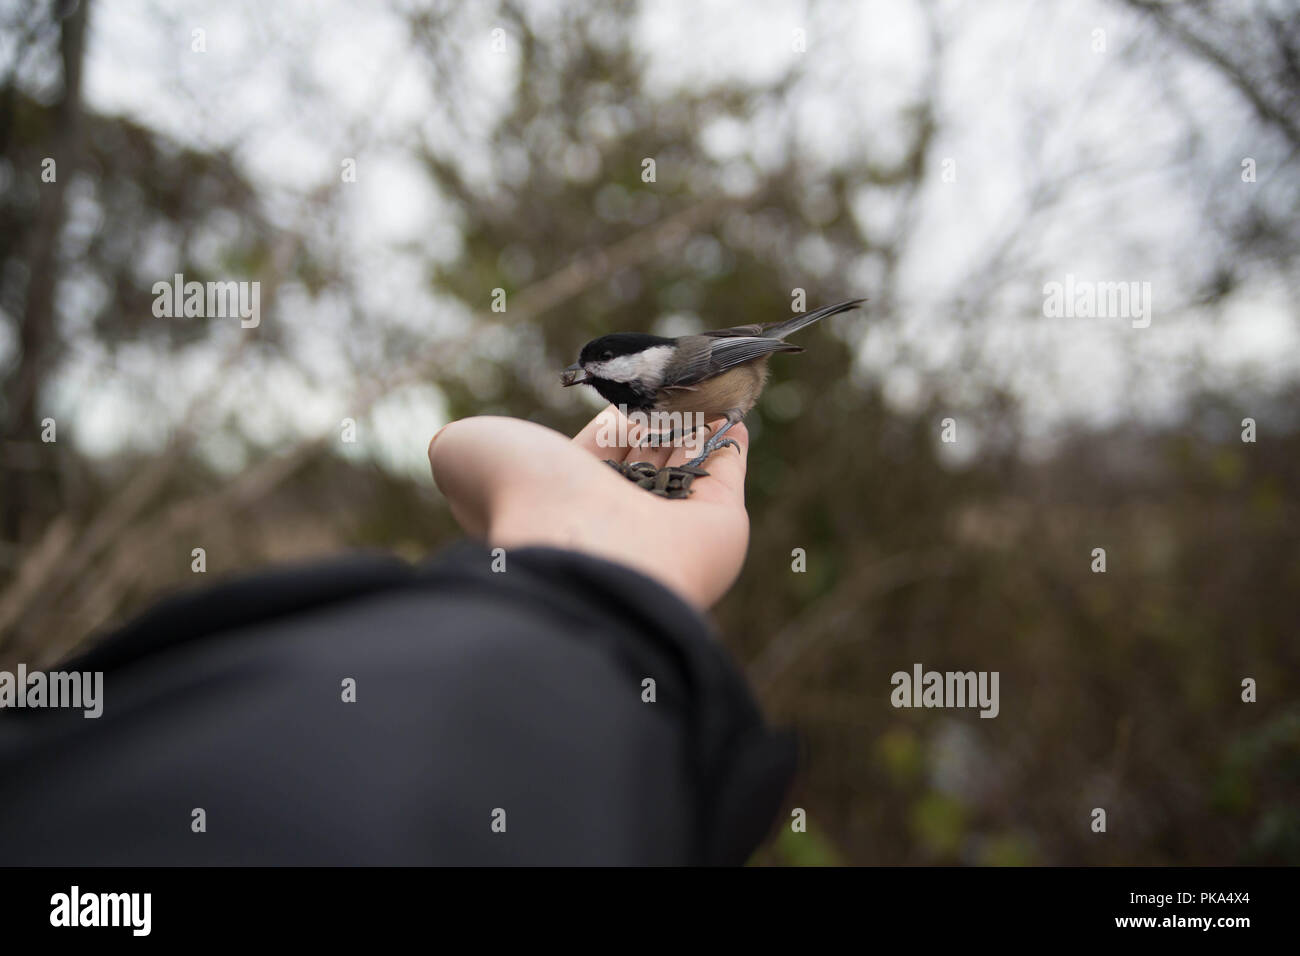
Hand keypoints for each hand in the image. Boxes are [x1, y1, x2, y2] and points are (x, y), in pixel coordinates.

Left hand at [428, 405, 749, 610]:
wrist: (577, 550)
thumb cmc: (519, 500)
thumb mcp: (467, 453)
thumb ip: (462, 445)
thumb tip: (456, 446)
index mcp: (558, 512)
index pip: (594, 458)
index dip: (612, 426)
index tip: (626, 396)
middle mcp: (614, 526)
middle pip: (644, 462)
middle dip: (659, 422)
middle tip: (673, 382)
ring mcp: (667, 532)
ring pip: (685, 466)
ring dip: (695, 425)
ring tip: (705, 383)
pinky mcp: (719, 531)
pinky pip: (725, 475)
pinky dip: (730, 443)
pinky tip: (733, 413)